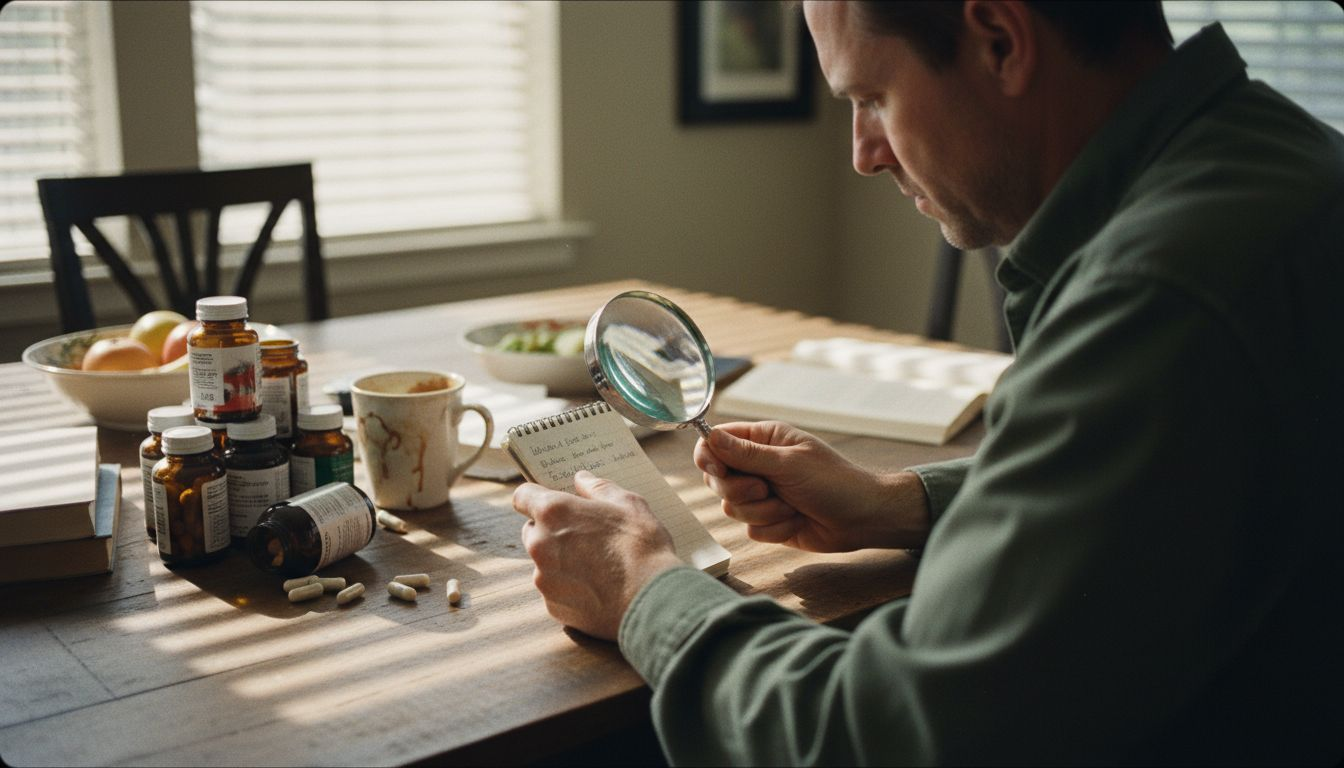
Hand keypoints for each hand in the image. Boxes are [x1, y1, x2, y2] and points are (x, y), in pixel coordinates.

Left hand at [513, 470, 682, 639]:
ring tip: (596, 565)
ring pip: (543, 562)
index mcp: (554, 512)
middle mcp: (540, 544)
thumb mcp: (628, 504)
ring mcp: (544, 578)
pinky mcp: (553, 605)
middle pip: (531, 530)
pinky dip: (569, 587)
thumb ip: (599, 488)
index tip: (549, 500)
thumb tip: (582, 479)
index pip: (522, 496)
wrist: (651, 600)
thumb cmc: (642, 546)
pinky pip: (555, 589)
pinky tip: (596, 588)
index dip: (535, 496)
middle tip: (582, 534)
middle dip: (550, 529)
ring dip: (560, 560)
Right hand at [694, 421, 930, 551]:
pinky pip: (750, 530)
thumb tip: (710, 437)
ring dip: (763, 512)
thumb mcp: (788, 463)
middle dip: (740, 490)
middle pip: (717, 479)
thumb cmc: (834, 482)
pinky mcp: (768, 521)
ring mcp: (762, 495)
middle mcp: (757, 465)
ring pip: (731, 507)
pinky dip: (774, 529)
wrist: (863, 519)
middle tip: (766, 489)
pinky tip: (796, 521)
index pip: (716, 442)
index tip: (718, 470)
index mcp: (763, 439)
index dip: (709, 457)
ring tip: (791, 506)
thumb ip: (746, 453)